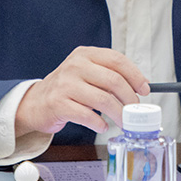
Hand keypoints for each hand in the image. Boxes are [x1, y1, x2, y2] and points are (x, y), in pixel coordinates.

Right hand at [14, 46, 149, 136]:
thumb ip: (109, 75)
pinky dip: (100, 124)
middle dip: (130, 99)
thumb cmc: (66, 88)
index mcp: (85, 54)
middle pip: (113, 81)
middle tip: (134, 110)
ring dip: (118, 114)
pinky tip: (103, 126)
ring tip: (122, 121)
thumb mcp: (86, 73)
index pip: (117, 60)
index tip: (144, 89)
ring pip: (103, 100)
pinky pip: (87, 116)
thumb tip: (140, 85)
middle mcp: (75, 66)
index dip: (135, 75)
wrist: (36, 102)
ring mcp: (65, 84)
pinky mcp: (59, 104)